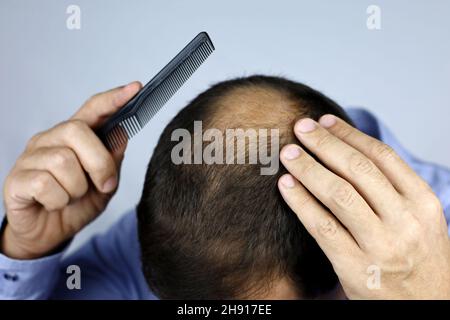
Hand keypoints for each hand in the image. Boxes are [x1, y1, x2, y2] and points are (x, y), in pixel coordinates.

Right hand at [1, 81, 141, 258]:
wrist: (49, 234)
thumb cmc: (76, 204)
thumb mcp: (105, 185)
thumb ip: (112, 160)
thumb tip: (121, 134)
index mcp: (74, 137)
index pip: (93, 108)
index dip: (113, 98)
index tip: (135, 88)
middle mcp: (50, 140)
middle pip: (77, 131)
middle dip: (98, 162)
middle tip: (103, 184)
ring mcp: (31, 158)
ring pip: (63, 161)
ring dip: (77, 188)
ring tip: (71, 196)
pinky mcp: (16, 179)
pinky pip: (46, 184)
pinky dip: (59, 200)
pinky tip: (54, 203)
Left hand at [278, 115, 449, 298]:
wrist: (426, 309)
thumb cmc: (418, 260)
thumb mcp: (420, 221)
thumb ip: (392, 190)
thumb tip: (348, 152)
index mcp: (424, 203)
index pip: (382, 156)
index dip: (349, 134)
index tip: (326, 121)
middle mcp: (405, 221)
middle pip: (357, 169)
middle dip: (324, 143)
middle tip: (301, 127)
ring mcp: (380, 245)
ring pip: (337, 193)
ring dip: (308, 168)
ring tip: (288, 152)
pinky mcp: (354, 267)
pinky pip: (321, 226)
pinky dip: (300, 201)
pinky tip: (286, 185)